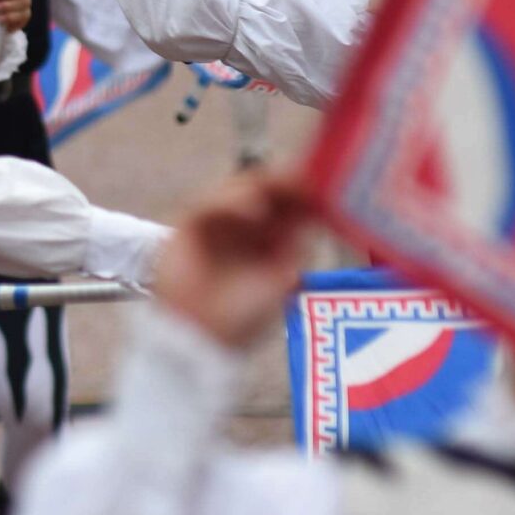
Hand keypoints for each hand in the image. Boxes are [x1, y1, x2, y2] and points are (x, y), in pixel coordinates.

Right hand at [151, 170, 311, 349]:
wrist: (200, 339)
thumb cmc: (243, 319)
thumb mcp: (284, 280)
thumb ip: (299, 245)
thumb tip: (320, 211)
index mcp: (273, 242)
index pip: (290, 206)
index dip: (306, 192)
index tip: (324, 180)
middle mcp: (247, 230)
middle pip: (265, 190)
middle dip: (284, 181)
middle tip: (302, 176)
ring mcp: (218, 225)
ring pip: (238, 189)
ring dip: (261, 186)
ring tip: (280, 188)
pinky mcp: (190, 225)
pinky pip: (209, 202)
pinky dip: (230, 201)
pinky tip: (252, 209)